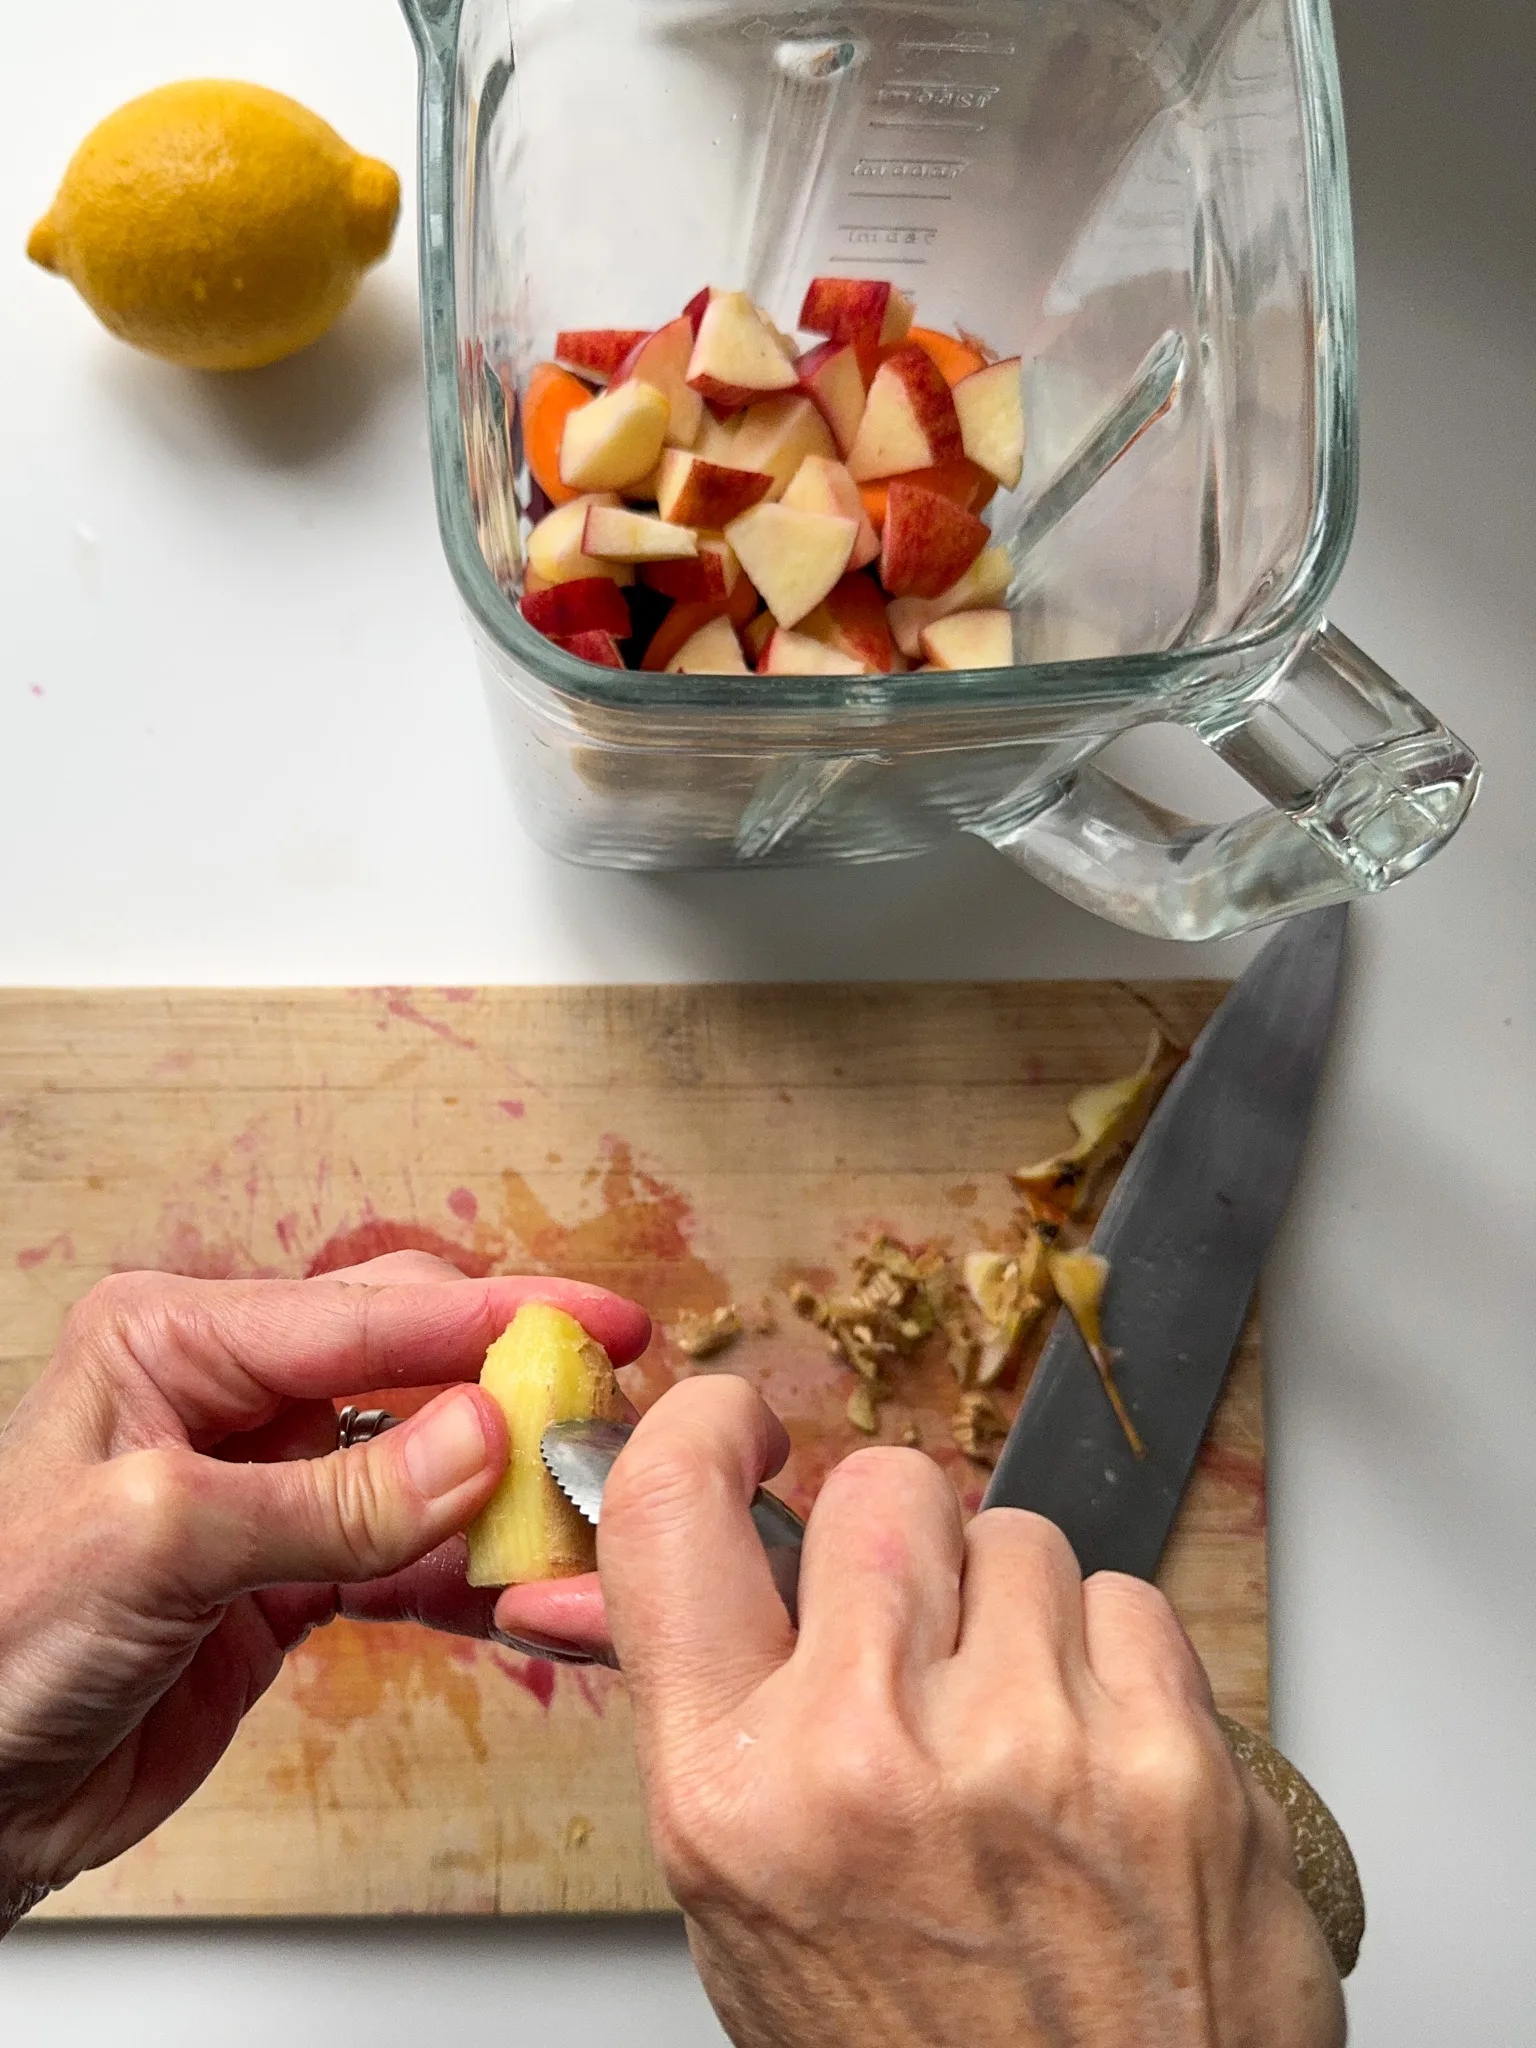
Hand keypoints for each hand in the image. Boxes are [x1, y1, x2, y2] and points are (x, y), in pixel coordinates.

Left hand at [0, 1253, 647, 1927]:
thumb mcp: (163, 1545)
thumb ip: (335, 1497)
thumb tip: (482, 1436)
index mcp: (173, 1340)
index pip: (367, 1311)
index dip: (494, 1315)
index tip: (597, 1320)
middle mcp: (224, 1395)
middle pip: (406, 1359)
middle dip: (504, 1384)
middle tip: (598, 1407)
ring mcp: (263, 1482)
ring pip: (419, 1454)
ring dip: (493, 1485)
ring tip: (570, 1502)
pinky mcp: (288, 1569)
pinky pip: (403, 1547)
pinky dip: (461, 1566)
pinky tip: (510, 1585)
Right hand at [593, 1375, 1343, 2047]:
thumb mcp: (750, 1908)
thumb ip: (709, 1718)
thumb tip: (626, 1572)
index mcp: (735, 1799)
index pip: (674, 1517)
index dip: (698, 1431)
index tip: (736, 1424)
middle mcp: (871, 1762)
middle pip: (885, 1490)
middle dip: (904, 1543)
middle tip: (919, 1634)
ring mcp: (1030, 1749)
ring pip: (1018, 1537)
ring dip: (1016, 1613)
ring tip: (1017, 1737)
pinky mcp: (1168, 1757)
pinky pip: (1126, 1599)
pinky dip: (1114, 1662)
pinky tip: (1098, 1763)